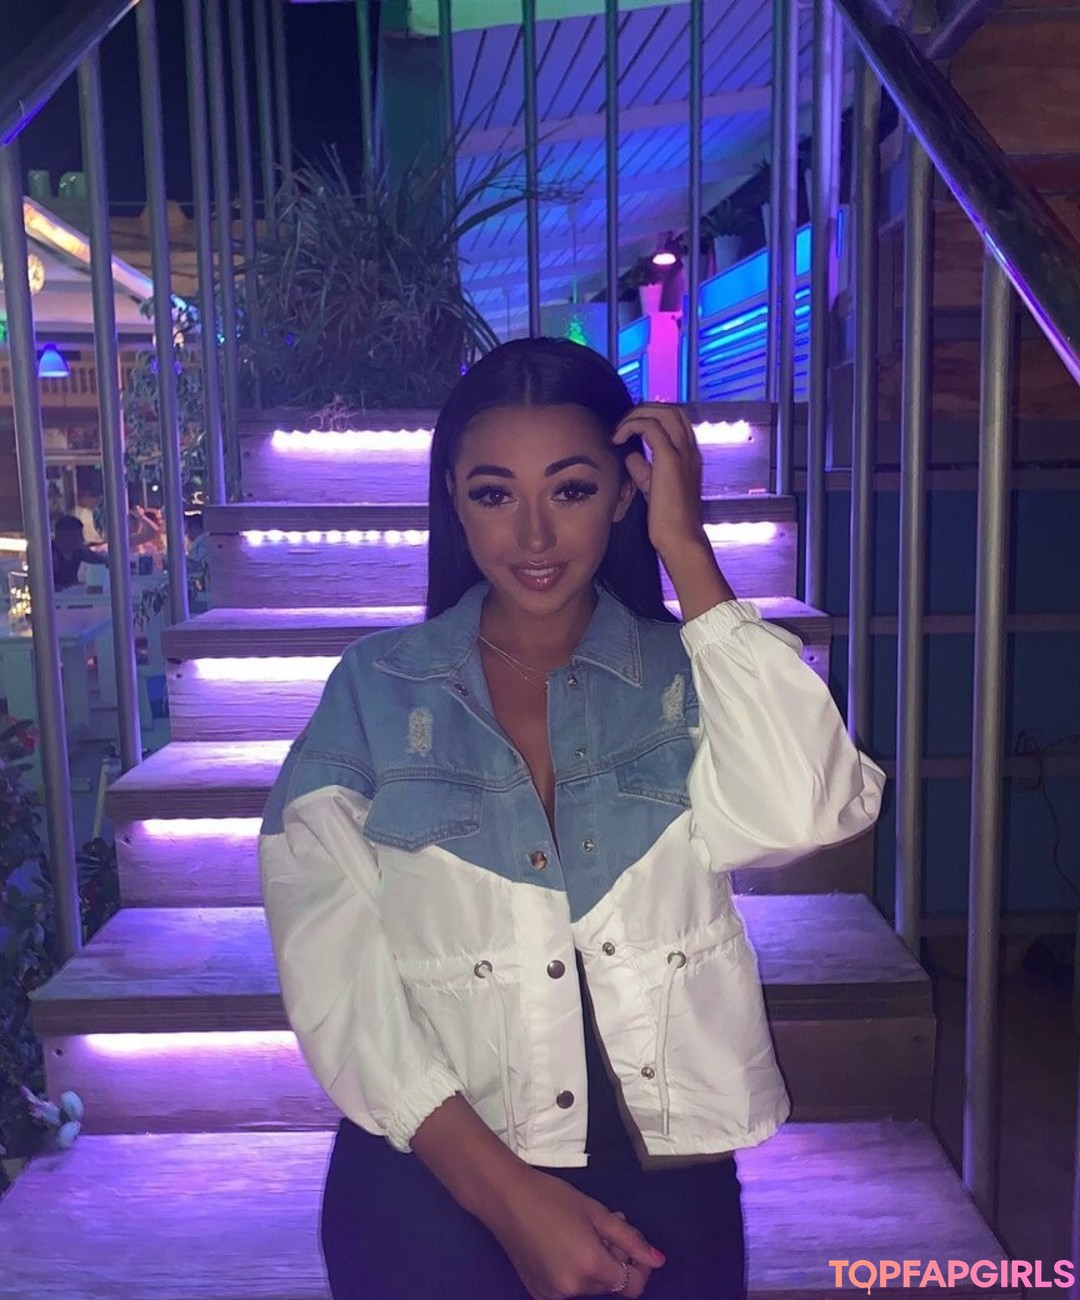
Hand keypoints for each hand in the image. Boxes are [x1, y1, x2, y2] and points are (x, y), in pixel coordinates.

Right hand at [481, 1165, 663, 1297]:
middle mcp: (572, 1290)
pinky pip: (569, 1287)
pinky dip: (574, 1270)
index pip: (632, 1286)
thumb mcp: (597, 1213)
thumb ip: (630, 1239)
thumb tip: (658, 1260)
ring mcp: (553, 1295)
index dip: (638, 1265)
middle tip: (605, 1225)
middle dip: (615, 1258)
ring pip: (590, 1286)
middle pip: (610, 1285)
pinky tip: (564, 1243)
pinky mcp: (538, 1292)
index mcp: (590, 1268)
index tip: (631, 1243)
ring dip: (595, 1263)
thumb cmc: (551, 1198)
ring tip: (582, 1230)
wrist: (506, 1198)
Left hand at [612, 403, 707, 564]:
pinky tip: (617, 439)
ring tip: (619, 431)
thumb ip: (644, 470)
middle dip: (644, 409)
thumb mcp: (653, 488)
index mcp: (690, 455)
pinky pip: (650, 427)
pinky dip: (631, 426)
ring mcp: (683, 453)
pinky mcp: (670, 460)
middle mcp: (690, 449)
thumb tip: (630, 455)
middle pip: (671, 409)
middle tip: (622, 425)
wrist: (681, 538)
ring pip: (662, 412)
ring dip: (636, 415)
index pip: (676, 419)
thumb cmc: (667, 520)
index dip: (652, 415)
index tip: (630, 428)